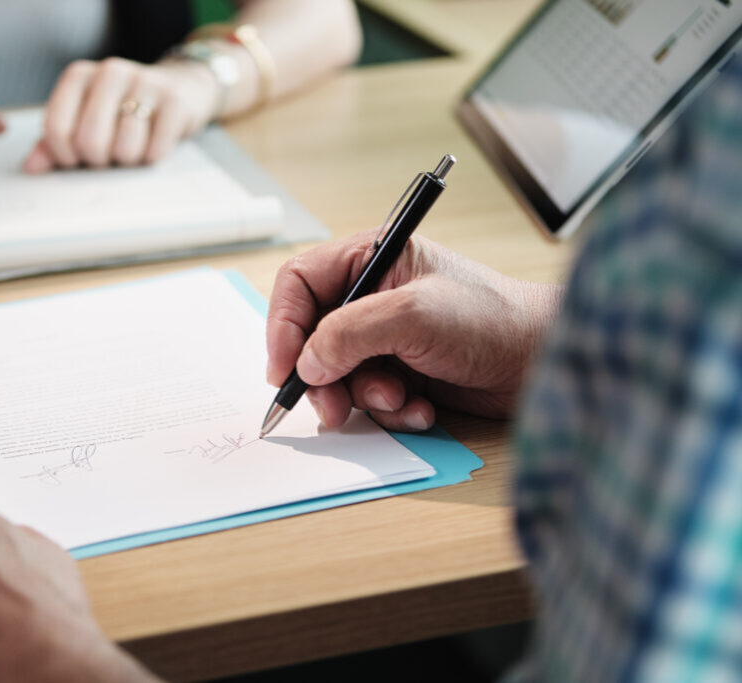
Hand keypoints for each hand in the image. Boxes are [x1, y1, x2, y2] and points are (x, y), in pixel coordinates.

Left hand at [24, 57, 218, 171]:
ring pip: (124, 148)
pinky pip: (156, 150)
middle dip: (99, 162)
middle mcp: (109, 72)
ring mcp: (144, 83)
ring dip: (128, 161)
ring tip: (132, 148)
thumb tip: (31, 167)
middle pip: (90, 141)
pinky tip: (154, 144)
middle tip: (108, 156)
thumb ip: (55, 143)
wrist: (180, 88)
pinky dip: (152, 158)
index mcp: (79, 76)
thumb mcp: (85, 121)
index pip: (57, 129)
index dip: (66, 157)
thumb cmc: (123, 113)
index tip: (78, 159)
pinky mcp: (174, 100)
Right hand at [266, 230, 562, 430]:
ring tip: (401, 399)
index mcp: (371, 259)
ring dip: (363, 396)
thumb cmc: (492, 319)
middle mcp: (372, 296)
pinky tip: (422, 407)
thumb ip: (350, 333)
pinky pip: (368, 397)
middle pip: (311, 337)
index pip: (300, 284)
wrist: (543, 361)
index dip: (284, 325)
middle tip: (333, 408)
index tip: (283, 369)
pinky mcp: (401, 371)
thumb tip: (305, 364)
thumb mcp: (415, 315)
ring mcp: (386, 336)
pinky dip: (391, 409)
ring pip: (338, 374)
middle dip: (321, 376)